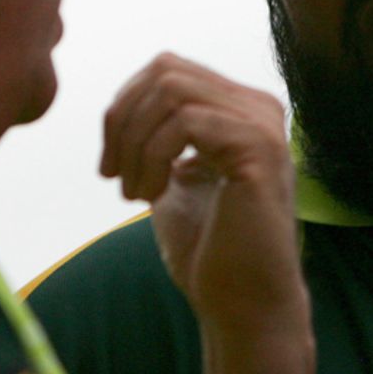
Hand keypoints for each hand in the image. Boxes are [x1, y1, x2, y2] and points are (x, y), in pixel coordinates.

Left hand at [100, 53, 314, 373]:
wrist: (242, 305)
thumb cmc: (208, 248)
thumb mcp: (172, 176)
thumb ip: (157, 133)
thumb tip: (123, 103)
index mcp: (240, 108)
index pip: (167, 69)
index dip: (124, 107)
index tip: (110, 164)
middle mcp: (258, 106)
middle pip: (165, 70)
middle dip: (123, 119)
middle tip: (113, 174)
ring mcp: (262, 124)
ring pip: (171, 90)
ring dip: (135, 143)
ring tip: (134, 192)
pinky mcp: (259, 149)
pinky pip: (185, 122)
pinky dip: (153, 157)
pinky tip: (152, 197)